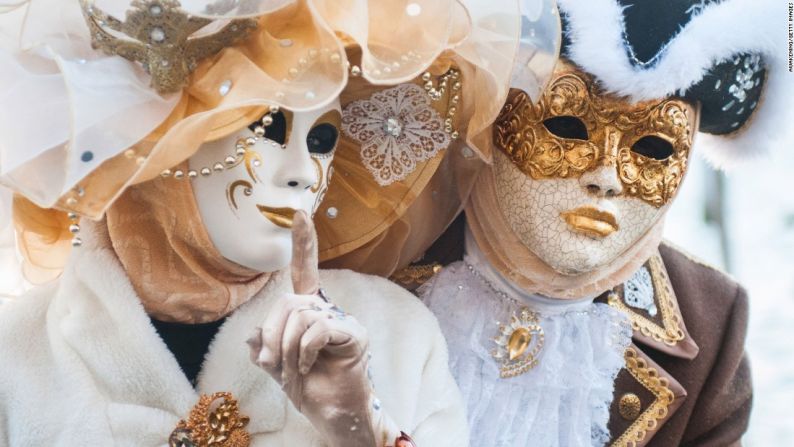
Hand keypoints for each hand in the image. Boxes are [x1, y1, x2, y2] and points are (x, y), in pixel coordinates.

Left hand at [246, 211, 400, 446]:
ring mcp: (343, 321)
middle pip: (289, 301)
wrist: (333, 415)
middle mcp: (328, 311)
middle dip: (273, 334)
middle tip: (272, 363)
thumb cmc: (310, 389)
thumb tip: (252, 337)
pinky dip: (304, 351)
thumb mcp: (277, 368)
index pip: (305, 272)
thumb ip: (265, 349)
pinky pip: (318, 329)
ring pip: (301, 315)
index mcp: (310, 313)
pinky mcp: (355, 334)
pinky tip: (307, 366)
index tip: (300, 213)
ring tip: (294, 370)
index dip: (303, 244)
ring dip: (288, 349)